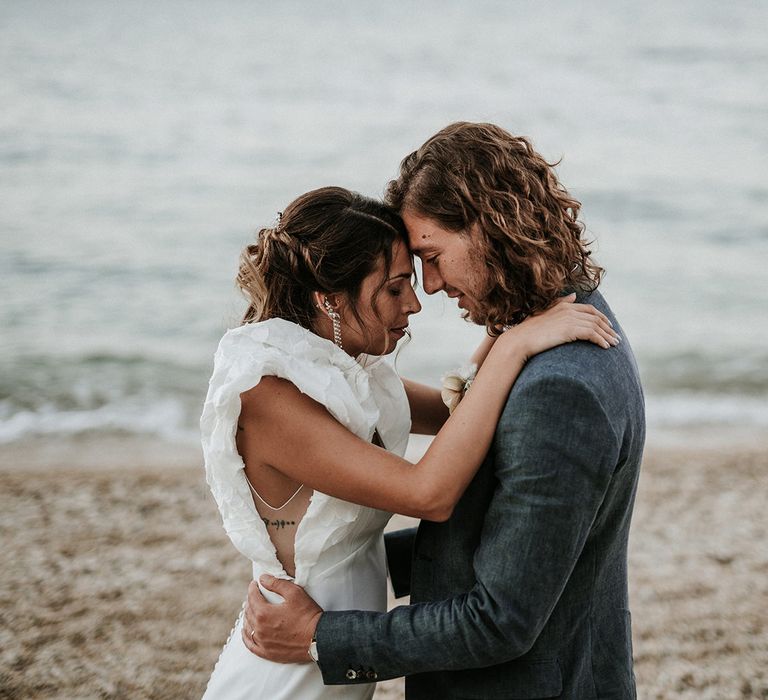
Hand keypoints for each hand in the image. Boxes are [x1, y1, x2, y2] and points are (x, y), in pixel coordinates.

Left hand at [241, 575, 322, 662]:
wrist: (318, 638)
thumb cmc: (307, 614)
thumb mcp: (294, 593)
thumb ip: (276, 584)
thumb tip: (262, 578)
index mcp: (264, 613)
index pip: (252, 597)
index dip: (252, 588)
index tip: (255, 583)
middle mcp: (259, 629)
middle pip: (248, 612)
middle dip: (250, 601)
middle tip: (255, 595)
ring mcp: (262, 642)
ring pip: (247, 627)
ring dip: (248, 617)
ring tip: (251, 610)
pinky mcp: (267, 653)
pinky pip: (250, 645)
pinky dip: (246, 636)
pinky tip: (246, 631)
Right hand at [503, 293, 619, 360]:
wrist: (520, 340)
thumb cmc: (528, 331)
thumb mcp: (544, 314)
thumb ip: (559, 304)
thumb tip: (573, 295)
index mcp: (564, 306)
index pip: (589, 309)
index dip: (601, 317)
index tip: (609, 326)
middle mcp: (569, 309)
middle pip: (596, 318)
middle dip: (608, 328)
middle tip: (616, 337)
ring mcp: (570, 319)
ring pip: (596, 326)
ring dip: (608, 335)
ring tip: (614, 344)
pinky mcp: (570, 330)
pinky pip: (592, 334)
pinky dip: (601, 340)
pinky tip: (606, 347)